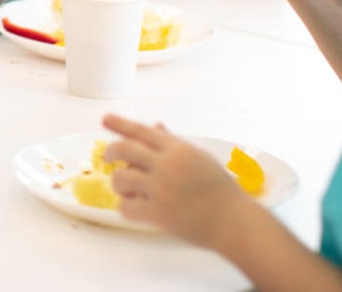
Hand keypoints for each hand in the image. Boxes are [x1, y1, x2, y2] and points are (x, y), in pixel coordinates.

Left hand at [101, 113, 249, 248]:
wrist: (236, 222)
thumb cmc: (221, 190)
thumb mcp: (200, 158)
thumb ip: (174, 143)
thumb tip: (156, 126)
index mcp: (178, 149)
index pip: (142, 131)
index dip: (120, 124)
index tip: (105, 119)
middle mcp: (167, 165)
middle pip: (124, 149)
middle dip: (111, 152)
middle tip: (107, 157)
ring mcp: (161, 189)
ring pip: (120, 178)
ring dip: (119, 184)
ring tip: (127, 189)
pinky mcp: (158, 213)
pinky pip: (126, 207)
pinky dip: (126, 208)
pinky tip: (134, 208)